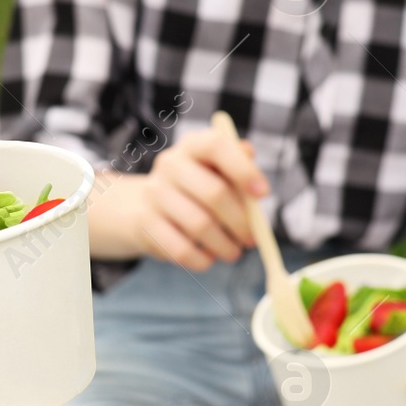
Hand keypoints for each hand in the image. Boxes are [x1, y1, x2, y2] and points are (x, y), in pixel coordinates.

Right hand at [91, 131, 269, 270]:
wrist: (142, 206)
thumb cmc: (193, 188)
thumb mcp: (214, 171)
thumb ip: (238, 169)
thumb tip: (255, 175)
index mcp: (192, 146)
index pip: (217, 147)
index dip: (243, 170)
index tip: (263, 194)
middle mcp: (170, 165)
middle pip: (214, 193)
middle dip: (241, 221)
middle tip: (252, 238)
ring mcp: (154, 194)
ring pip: (200, 225)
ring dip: (225, 245)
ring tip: (234, 252)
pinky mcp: (144, 224)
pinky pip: (181, 249)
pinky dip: (201, 259)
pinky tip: (208, 257)